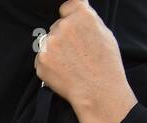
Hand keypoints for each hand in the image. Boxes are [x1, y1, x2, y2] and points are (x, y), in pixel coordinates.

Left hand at [35, 0, 136, 122]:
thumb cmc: (105, 64)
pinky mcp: (40, 60)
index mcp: (81, 15)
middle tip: (77, 52)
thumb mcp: (104, 33)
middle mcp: (63, 26)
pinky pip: (42, 57)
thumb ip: (87, 20)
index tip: (72, 24)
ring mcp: (49, 44)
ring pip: (48, 41)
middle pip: (58, 25)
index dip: (70, 15)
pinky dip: (49, 63)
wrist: (96, 91)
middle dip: (64, 35)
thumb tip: (79, 12)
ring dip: (55, 49)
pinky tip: (63, 70)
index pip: (67, 6)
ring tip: (70, 62)